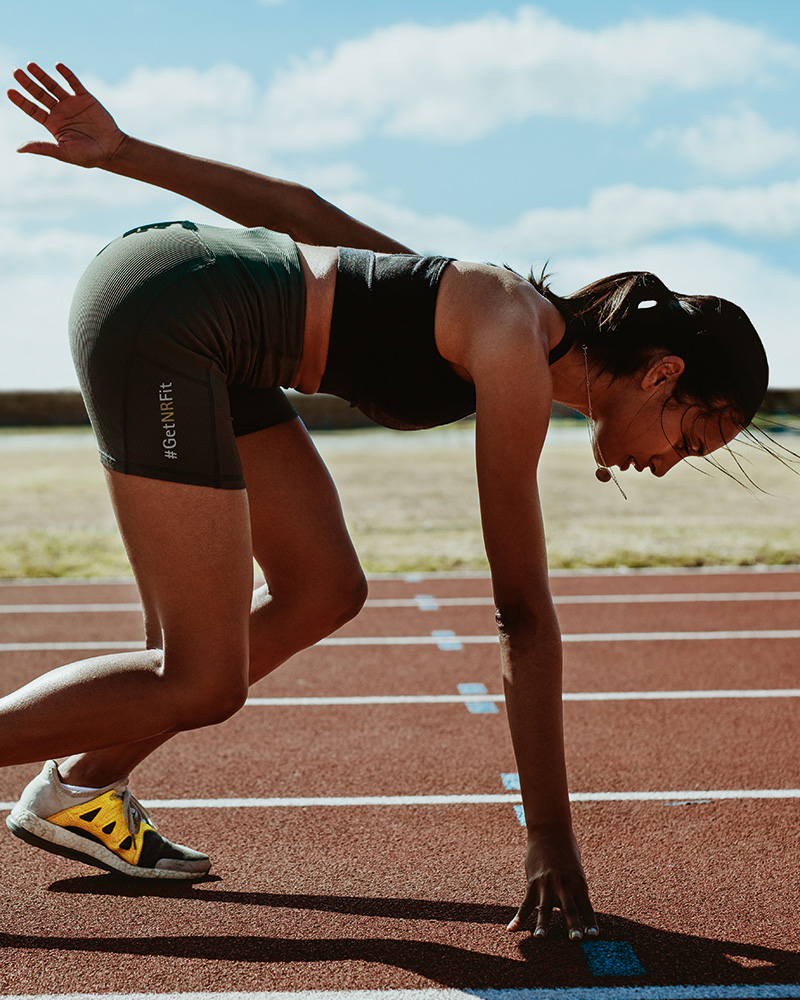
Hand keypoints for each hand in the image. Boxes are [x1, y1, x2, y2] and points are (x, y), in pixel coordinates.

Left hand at [7, 62, 125, 167]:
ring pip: (53, 86)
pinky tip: (57, 66)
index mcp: (53, 124)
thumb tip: (19, 149)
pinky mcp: (86, 98)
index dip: (21, 100)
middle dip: (28, 83)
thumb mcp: (63, 152)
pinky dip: (66, 74)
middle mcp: (60, 112)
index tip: (9, 91)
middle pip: (39, 94)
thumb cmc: (88, 156)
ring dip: (42, 75)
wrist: (112, 150)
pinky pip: (74, 83)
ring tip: (30, 66)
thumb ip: (42, 147)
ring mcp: (72, 103)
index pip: (32, 109)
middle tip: (16, 72)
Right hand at [507, 824, 597, 938]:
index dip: (590, 923)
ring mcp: (547, 884)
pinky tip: (512, 928)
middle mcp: (564, 885)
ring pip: (545, 908)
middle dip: (573, 926)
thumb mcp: (576, 870)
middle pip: (570, 910)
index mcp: (579, 883)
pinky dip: (519, 917)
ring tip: (540, 937)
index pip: (586, 908)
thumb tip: (573, 911)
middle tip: (576, 940)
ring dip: (542, 924)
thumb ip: (574, 891)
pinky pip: (526, 904)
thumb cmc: (567, 850)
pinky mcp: (533, 882)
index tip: (594, 936)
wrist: (550, 830)